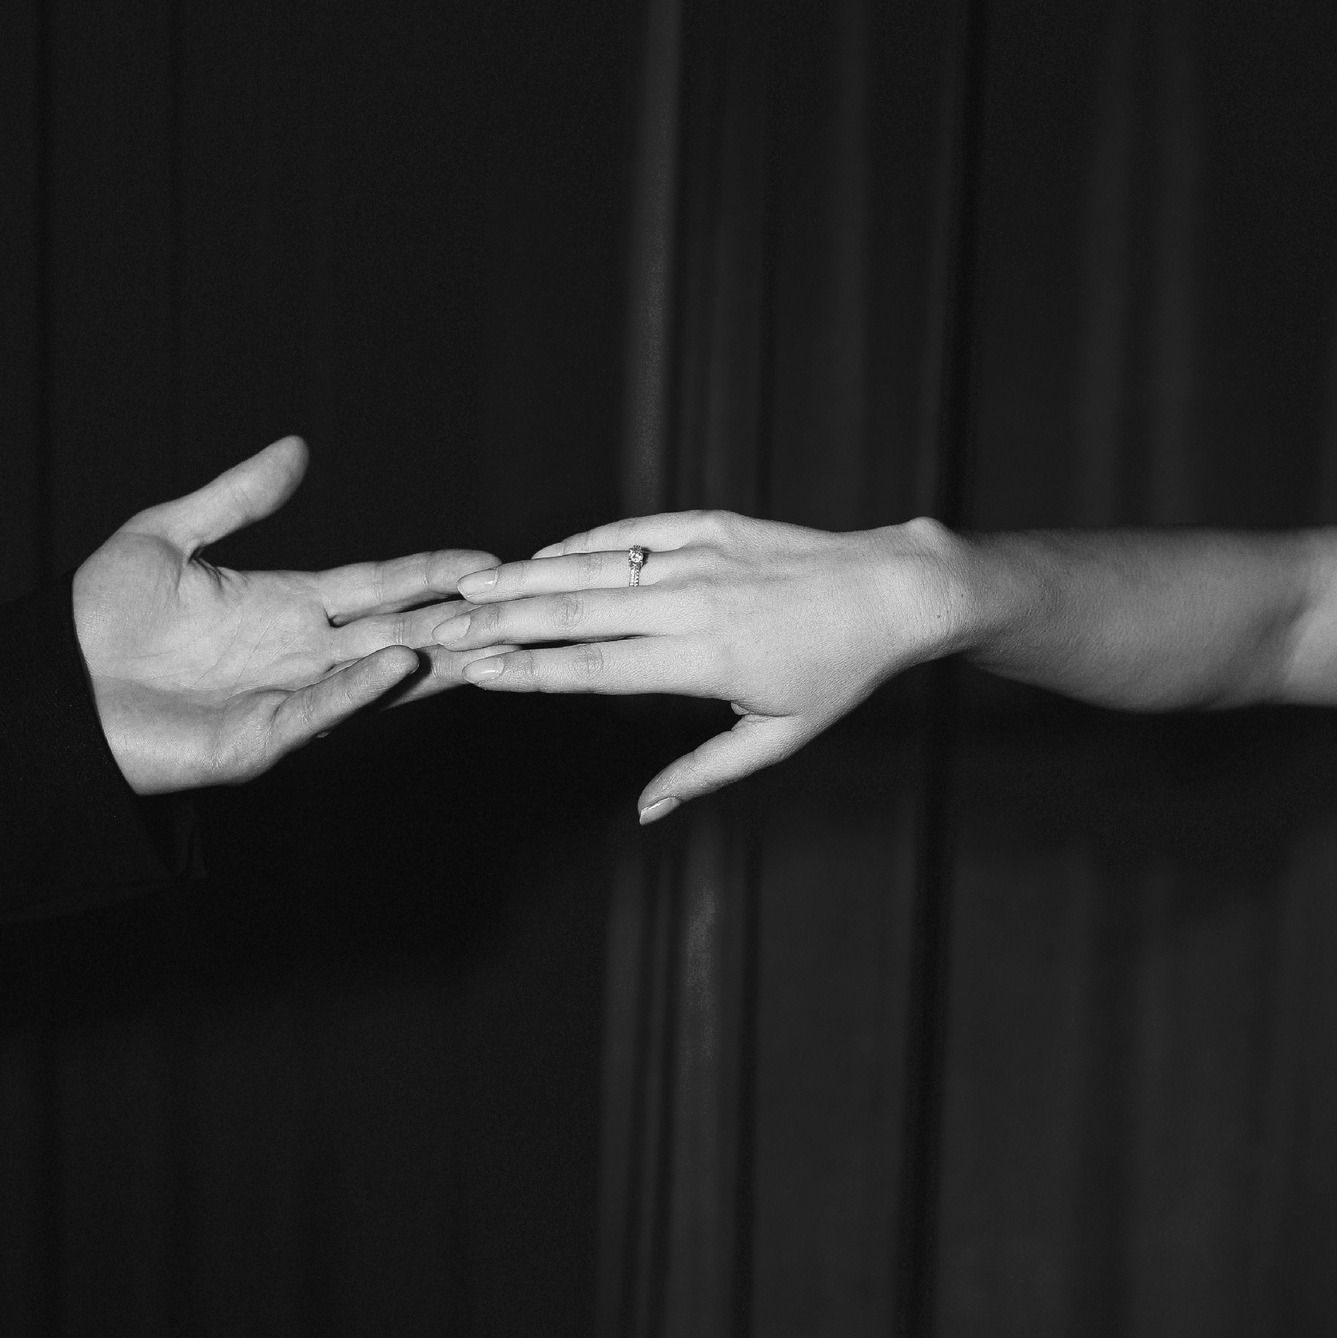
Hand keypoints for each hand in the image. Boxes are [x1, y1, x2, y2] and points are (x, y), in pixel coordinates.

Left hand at [73, 436, 499, 793]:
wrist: (48, 690)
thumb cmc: (97, 620)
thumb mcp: (167, 537)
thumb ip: (237, 497)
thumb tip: (297, 448)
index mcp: (283, 607)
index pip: (376, 585)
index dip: (430, 570)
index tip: (488, 556)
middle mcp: (296, 655)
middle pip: (395, 628)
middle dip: (455, 615)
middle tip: (520, 600)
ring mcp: (284, 700)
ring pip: (375, 675)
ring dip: (430, 656)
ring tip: (485, 633)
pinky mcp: (257, 741)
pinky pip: (319, 711)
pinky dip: (360, 689)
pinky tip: (399, 662)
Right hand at [433, 510, 962, 820]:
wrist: (891, 591)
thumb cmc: (836, 675)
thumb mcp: (776, 738)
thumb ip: (701, 773)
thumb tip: (642, 813)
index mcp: (704, 659)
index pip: (595, 667)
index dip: (528, 671)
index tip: (475, 674)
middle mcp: (692, 603)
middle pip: (577, 612)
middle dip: (502, 621)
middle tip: (445, 628)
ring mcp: (699, 556)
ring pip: (594, 566)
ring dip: (526, 577)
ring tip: (470, 586)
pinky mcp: (709, 524)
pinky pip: (630, 533)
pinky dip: (581, 545)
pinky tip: (541, 557)